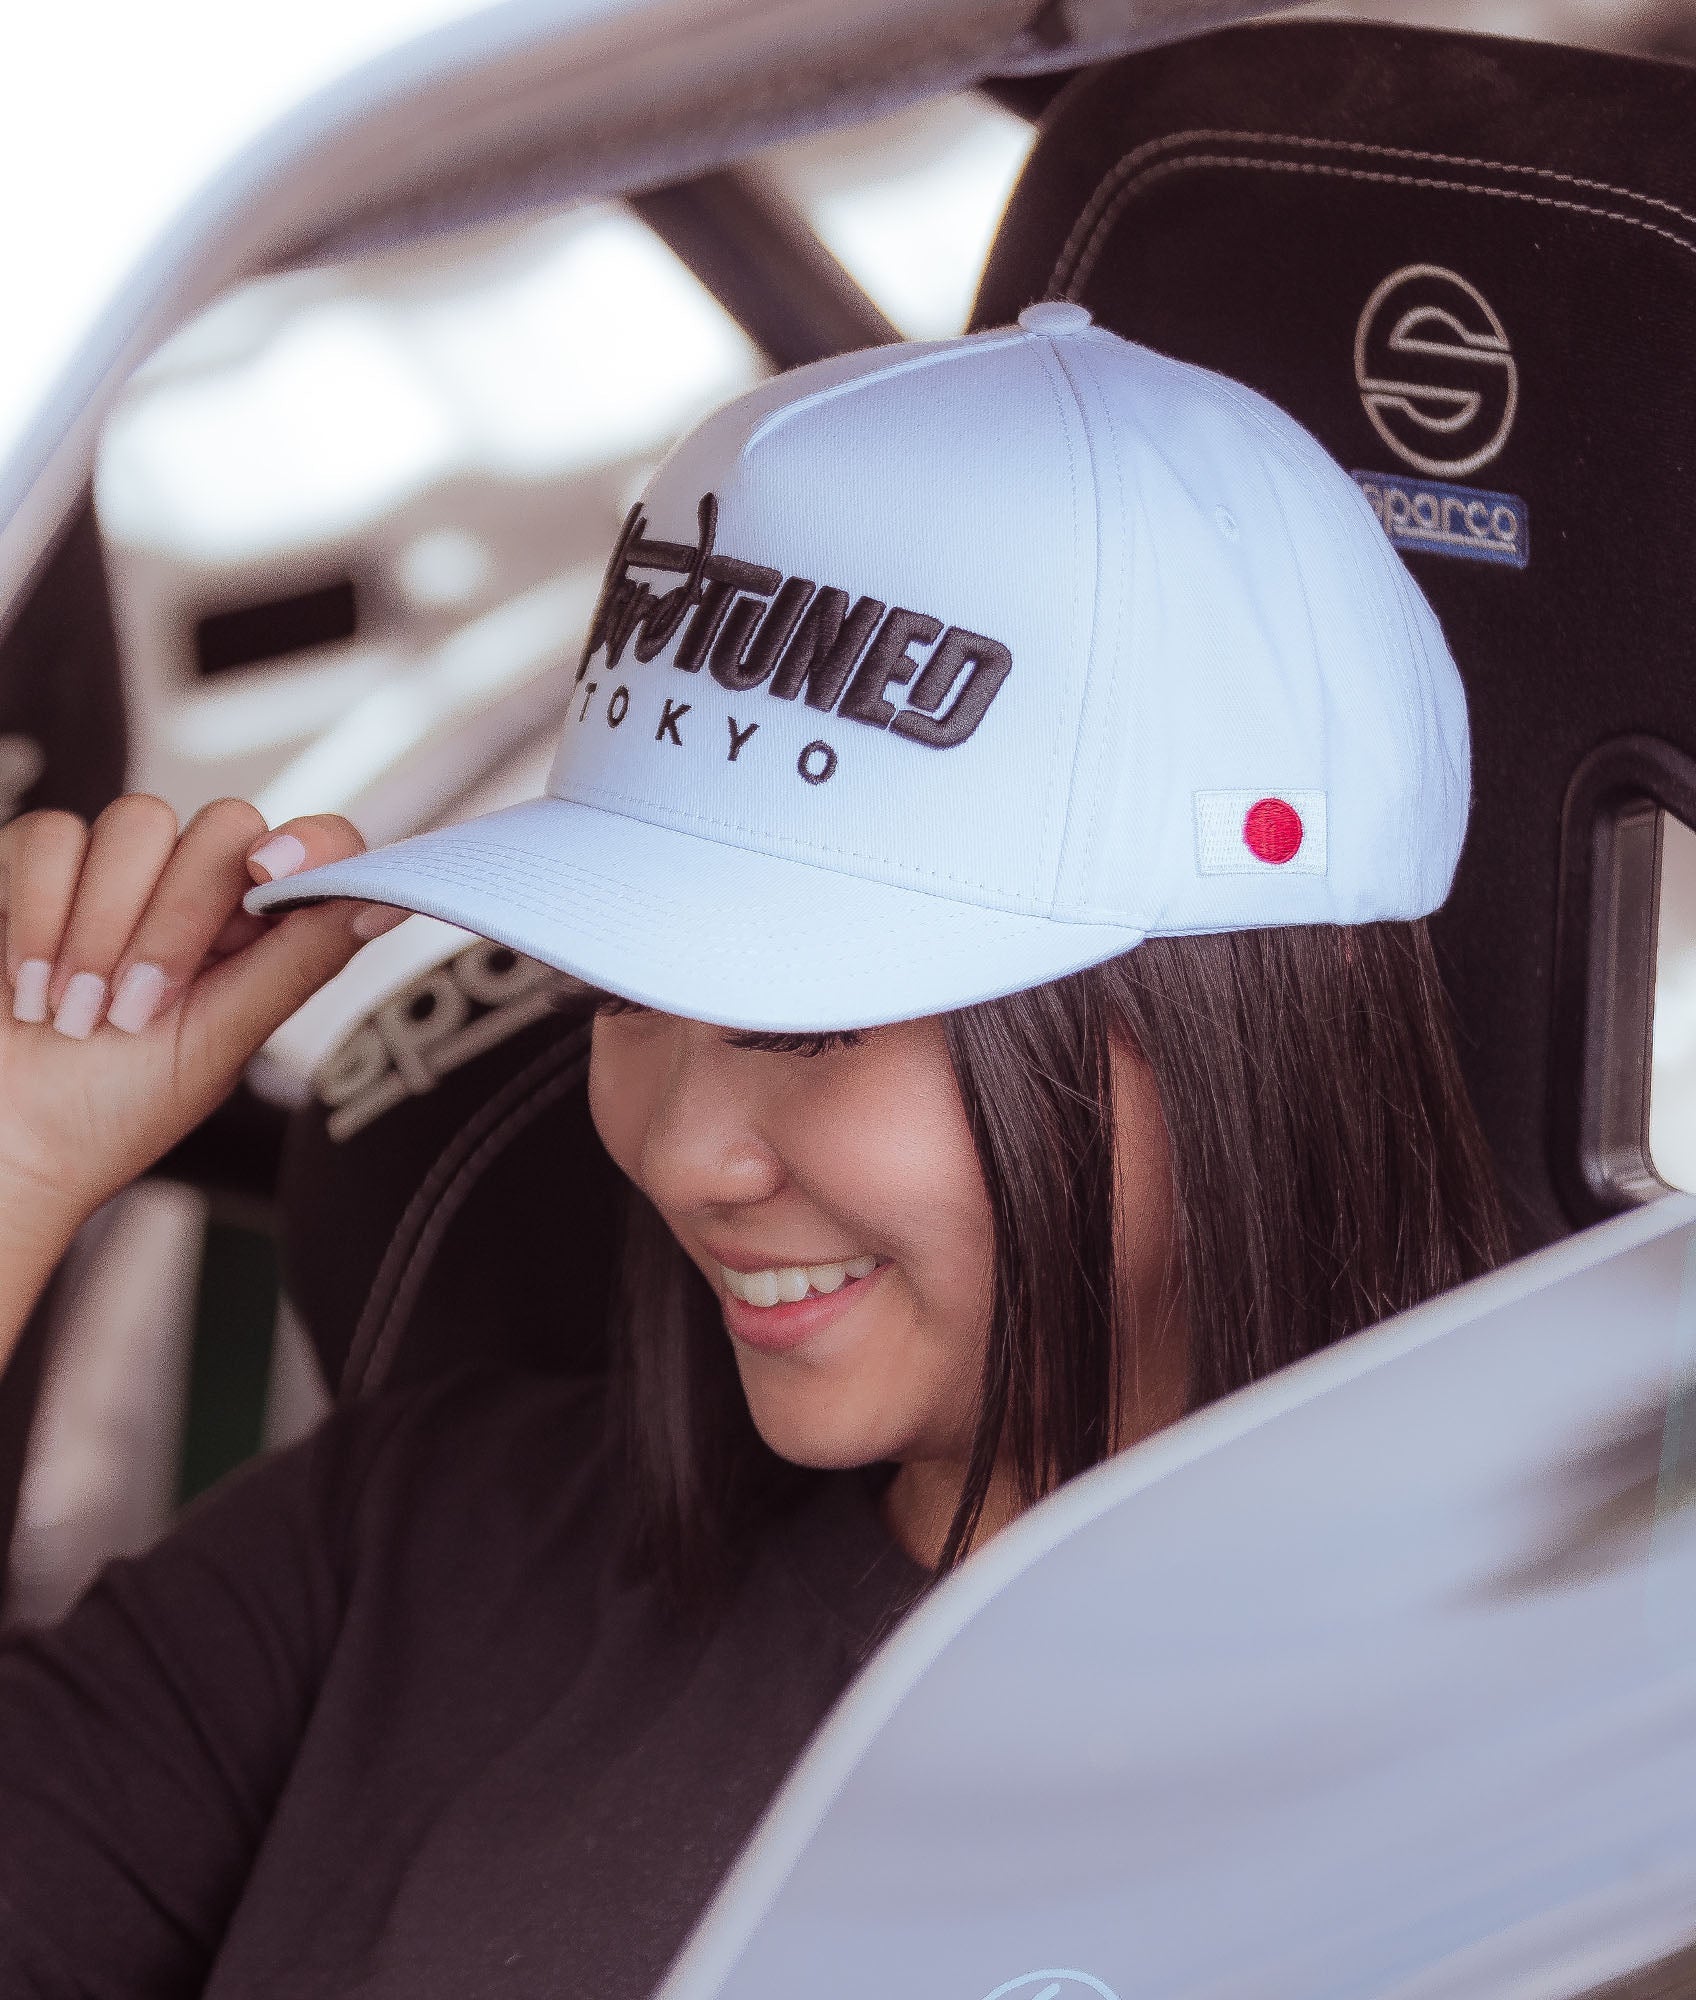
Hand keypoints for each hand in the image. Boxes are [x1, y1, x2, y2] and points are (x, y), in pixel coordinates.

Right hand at [0, 795, 398, 1258]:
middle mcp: (195, 890)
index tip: (270, 877)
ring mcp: (115, 872)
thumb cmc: (110, 1109)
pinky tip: (26, 987)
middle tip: (131, 1012)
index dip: (310, 844)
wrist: (5, 1144)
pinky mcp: (32, 865)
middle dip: (176, 921)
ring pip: (138, 822)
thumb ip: (298, 962)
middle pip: (224, 828)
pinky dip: (37, 913)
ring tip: (73, 1014)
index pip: (316, 845)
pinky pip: (51, 836)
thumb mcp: (219, 1042)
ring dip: (102, 926)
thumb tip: (388, 901)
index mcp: (257, 932)